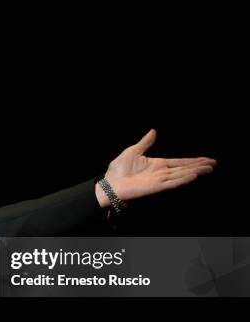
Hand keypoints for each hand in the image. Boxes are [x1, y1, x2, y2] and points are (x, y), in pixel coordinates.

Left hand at [95, 129, 216, 207]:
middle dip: (199, 165)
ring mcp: (159, 180)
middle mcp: (161, 173)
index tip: (206, 159)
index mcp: (157, 164)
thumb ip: (145, 143)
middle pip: (184, 168)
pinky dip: (183, 180)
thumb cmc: (118, 169)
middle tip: (214, 163)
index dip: (193, 160)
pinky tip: (193, 176)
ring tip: (209, 169)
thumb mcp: (133, 151)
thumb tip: (154, 131)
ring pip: (181, 175)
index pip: (179, 162)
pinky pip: (172, 183)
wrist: (110, 184)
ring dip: (195, 171)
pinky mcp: (155, 188)